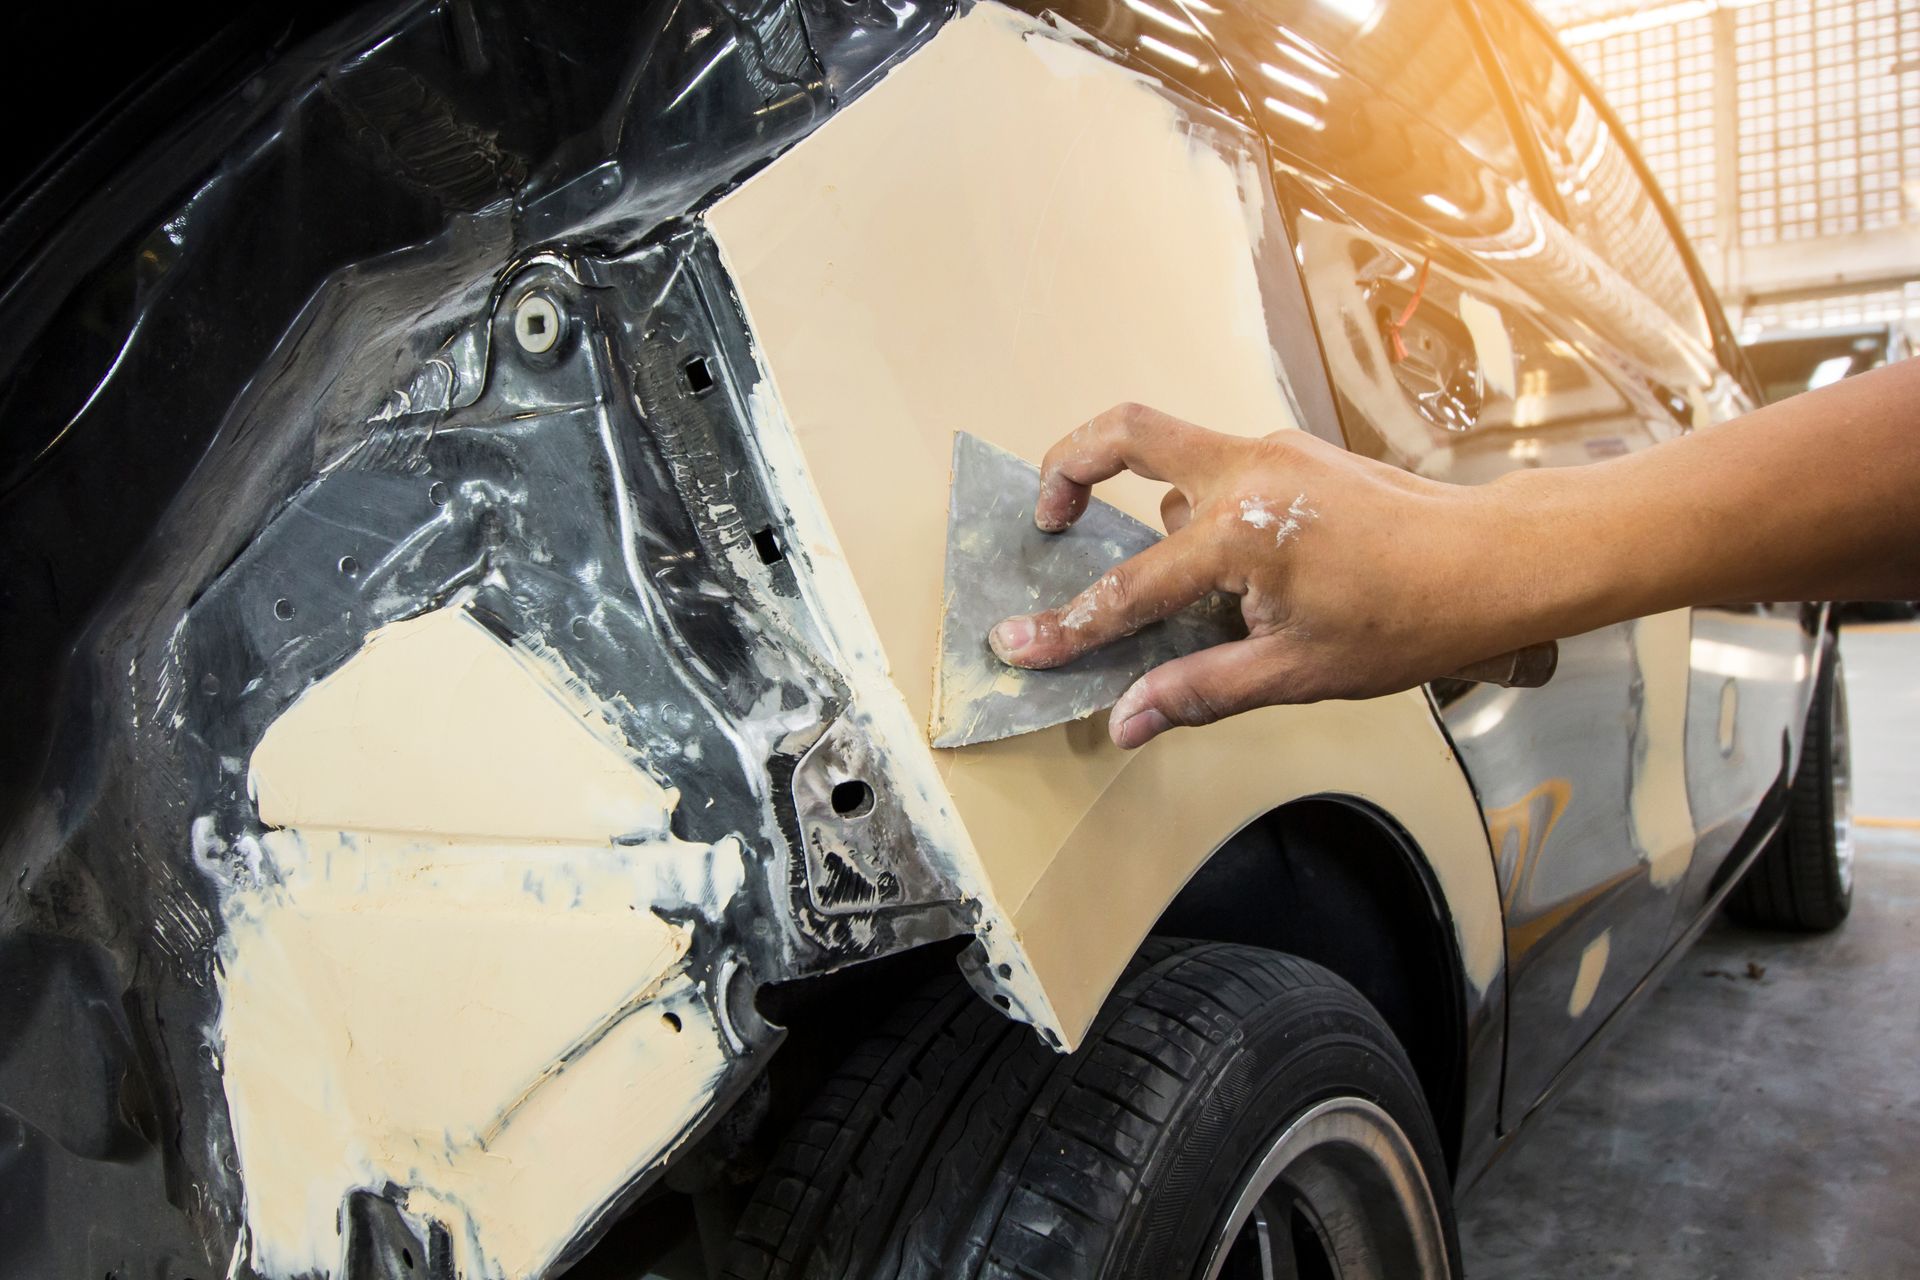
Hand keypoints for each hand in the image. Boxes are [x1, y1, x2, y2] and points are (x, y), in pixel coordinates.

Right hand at [987, 404, 1541, 747]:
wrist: (1496, 562)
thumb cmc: (1409, 620)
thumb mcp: (1296, 671)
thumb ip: (1198, 691)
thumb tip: (1127, 722)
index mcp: (1241, 532)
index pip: (1131, 587)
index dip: (1070, 626)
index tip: (1018, 644)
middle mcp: (1247, 470)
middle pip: (1127, 432)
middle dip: (1068, 465)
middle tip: (1047, 517)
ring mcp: (1273, 451)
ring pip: (1175, 456)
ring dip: (1150, 507)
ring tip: (1172, 590)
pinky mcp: (1294, 454)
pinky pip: (1219, 470)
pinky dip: (1198, 512)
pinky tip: (1230, 578)